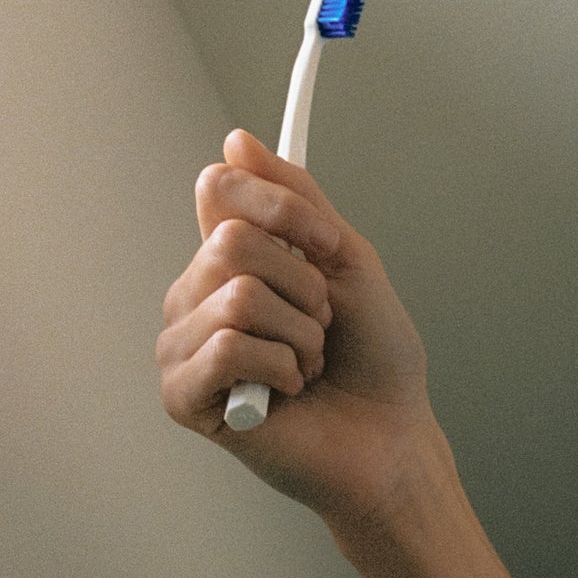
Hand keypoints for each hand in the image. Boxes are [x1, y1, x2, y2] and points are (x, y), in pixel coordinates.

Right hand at [157, 129, 452, 529]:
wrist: (393, 435)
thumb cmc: (374, 359)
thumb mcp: (347, 261)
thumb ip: (296, 200)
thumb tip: (235, 142)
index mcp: (227, 260)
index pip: (219, 190)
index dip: (280, 208)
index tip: (327, 243)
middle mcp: (196, 296)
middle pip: (230, 242)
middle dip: (303, 286)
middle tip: (321, 326)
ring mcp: (184, 347)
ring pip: (237, 298)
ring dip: (300, 335)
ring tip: (306, 365)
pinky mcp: (184, 398)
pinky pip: (229, 349)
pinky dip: (281, 369)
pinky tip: (285, 395)